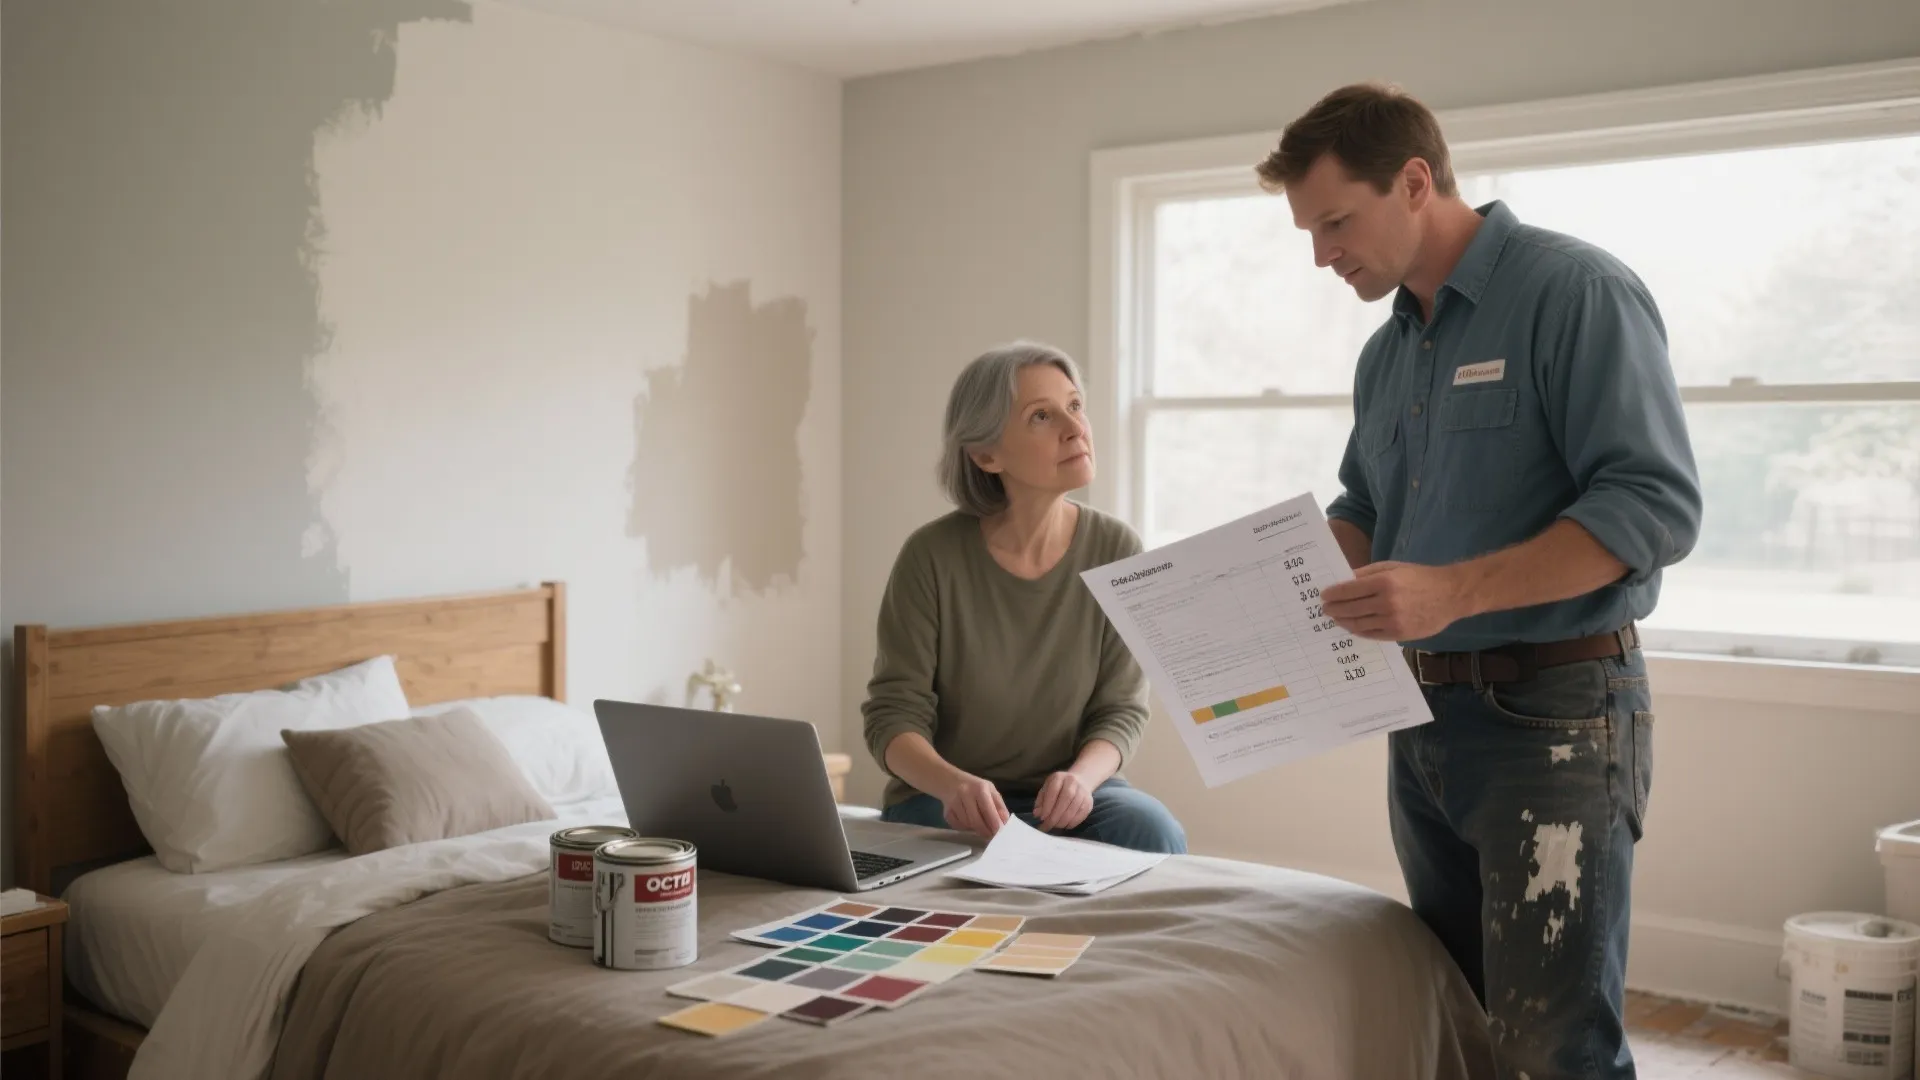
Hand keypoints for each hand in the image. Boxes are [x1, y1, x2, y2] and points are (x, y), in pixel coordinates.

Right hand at [940, 773, 1009, 839]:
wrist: (949, 780)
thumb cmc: (974, 786)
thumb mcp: (990, 790)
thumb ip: (999, 806)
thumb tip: (1005, 822)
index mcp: (980, 788)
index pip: (988, 811)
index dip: (995, 825)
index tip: (999, 833)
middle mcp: (965, 794)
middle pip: (976, 821)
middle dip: (985, 831)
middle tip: (990, 835)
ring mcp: (954, 803)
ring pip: (967, 825)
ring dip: (975, 829)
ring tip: (979, 823)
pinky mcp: (946, 812)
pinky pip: (958, 827)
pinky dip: (964, 828)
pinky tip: (967, 820)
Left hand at [1032, 771, 1093, 832]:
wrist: (1080, 781)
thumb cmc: (1058, 788)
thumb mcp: (1047, 789)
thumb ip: (1041, 801)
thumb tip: (1037, 814)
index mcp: (1059, 777)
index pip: (1054, 790)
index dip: (1048, 805)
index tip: (1042, 817)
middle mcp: (1072, 782)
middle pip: (1066, 798)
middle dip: (1056, 814)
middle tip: (1049, 825)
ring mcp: (1083, 791)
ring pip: (1075, 806)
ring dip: (1064, 819)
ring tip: (1056, 826)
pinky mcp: (1089, 801)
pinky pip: (1082, 813)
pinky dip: (1073, 821)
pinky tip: (1066, 825)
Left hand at [1320, 560, 1469, 641]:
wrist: (1450, 595)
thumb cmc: (1420, 577)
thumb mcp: (1393, 567)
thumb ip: (1367, 574)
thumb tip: (1344, 580)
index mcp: (1384, 582)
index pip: (1350, 590)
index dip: (1333, 594)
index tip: (1323, 595)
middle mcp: (1387, 603)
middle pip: (1351, 609)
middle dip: (1334, 609)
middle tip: (1324, 609)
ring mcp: (1393, 621)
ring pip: (1359, 624)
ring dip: (1343, 621)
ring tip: (1335, 618)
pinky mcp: (1399, 634)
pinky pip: (1372, 635)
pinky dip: (1359, 631)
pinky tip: (1352, 626)